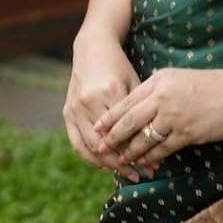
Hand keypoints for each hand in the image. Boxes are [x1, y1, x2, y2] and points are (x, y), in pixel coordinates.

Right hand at [64, 30, 143, 180]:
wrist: (92, 48)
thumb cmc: (119, 66)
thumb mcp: (134, 82)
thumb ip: (139, 110)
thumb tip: (155, 141)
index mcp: (110, 91)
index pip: (125, 131)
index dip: (139, 151)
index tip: (153, 165)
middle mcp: (90, 101)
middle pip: (107, 143)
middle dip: (125, 163)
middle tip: (141, 174)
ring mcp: (75, 107)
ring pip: (91, 147)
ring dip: (109, 164)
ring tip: (126, 173)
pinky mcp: (67, 111)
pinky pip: (76, 142)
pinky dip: (89, 157)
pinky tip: (104, 165)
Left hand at [93, 67, 222, 176]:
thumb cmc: (212, 85)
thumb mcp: (179, 79)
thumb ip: (157, 90)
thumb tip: (137, 108)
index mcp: (159, 80)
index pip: (127, 101)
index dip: (110, 117)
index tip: (97, 128)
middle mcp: (162, 96)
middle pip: (129, 120)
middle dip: (113, 137)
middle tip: (101, 147)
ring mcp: (173, 115)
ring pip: (143, 137)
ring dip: (130, 151)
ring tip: (120, 160)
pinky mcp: (186, 132)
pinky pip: (161, 148)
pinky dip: (150, 157)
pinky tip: (144, 162)